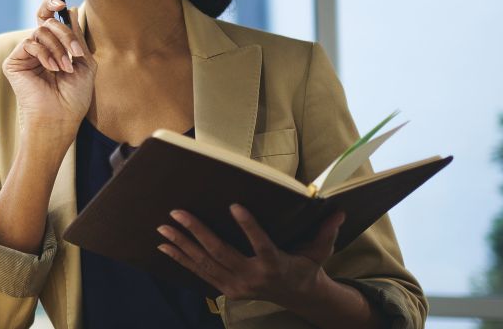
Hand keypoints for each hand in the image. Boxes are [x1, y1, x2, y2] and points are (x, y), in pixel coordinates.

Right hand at [3, 0, 94, 150]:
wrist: (60, 118)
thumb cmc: (74, 97)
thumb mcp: (84, 62)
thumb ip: (76, 37)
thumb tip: (70, 9)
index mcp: (53, 48)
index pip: (49, 19)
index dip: (51, 5)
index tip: (61, 2)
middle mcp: (38, 49)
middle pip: (47, 21)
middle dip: (64, 33)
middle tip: (75, 52)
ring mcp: (25, 55)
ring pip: (40, 31)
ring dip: (58, 48)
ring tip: (65, 67)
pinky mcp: (14, 63)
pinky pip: (29, 42)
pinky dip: (44, 54)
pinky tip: (52, 69)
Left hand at [156, 204, 346, 307]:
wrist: (298, 297)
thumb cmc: (306, 267)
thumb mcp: (319, 251)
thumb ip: (326, 231)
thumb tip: (339, 211)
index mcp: (276, 265)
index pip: (261, 244)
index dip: (248, 226)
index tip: (234, 205)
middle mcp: (253, 277)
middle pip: (221, 253)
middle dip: (197, 232)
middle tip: (177, 213)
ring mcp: (237, 285)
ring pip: (205, 263)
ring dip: (182, 244)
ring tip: (163, 228)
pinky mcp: (227, 289)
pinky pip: (200, 273)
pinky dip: (181, 260)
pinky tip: (164, 247)